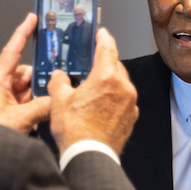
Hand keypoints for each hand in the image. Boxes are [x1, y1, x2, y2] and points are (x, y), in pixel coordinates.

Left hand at [0, 13, 50, 133]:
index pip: (11, 52)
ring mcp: (1, 103)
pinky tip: (40, 116)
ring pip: (27, 90)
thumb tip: (58, 98)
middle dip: (39, 79)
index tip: (31, 19)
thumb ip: (42, 106)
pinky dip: (35, 106)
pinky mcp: (6, 114)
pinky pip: (25, 103)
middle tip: (53, 84)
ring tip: (44, 108)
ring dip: (38, 97)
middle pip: (24, 74)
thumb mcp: (21, 120)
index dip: (22, 33)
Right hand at [48, 28, 137, 155]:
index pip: (107, 49)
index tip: (102, 33)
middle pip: (116, 66)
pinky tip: (101, 104)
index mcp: (107, 78)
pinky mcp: (131, 117)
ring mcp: (130, 104)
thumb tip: (59, 76)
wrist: (90, 156)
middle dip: (105, 62)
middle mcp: (123, 88)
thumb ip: (59, 82)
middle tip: (94, 61)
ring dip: (110, 81)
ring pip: (121, 84)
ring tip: (94, 86)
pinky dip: (114, 97)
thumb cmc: (75, 130)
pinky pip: (124, 100)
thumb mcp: (59, 100)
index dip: (103, 38)